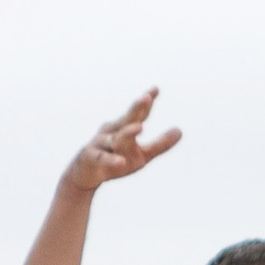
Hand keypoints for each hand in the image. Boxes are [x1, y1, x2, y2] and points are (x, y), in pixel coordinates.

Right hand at [63, 88, 182, 195]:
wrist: (84, 175)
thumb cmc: (114, 161)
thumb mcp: (141, 154)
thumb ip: (160, 144)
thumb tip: (180, 130)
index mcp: (124, 128)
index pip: (138, 114)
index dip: (146, 102)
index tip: (156, 89)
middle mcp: (112, 132)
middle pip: (126, 120)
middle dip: (136, 109)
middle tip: (145, 98)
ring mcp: (101, 145)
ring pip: (115, 139)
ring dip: (127, 133)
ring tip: (139, 127)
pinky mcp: (92, 159)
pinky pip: (103, 159)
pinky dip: (111, 160)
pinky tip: (121, 162)